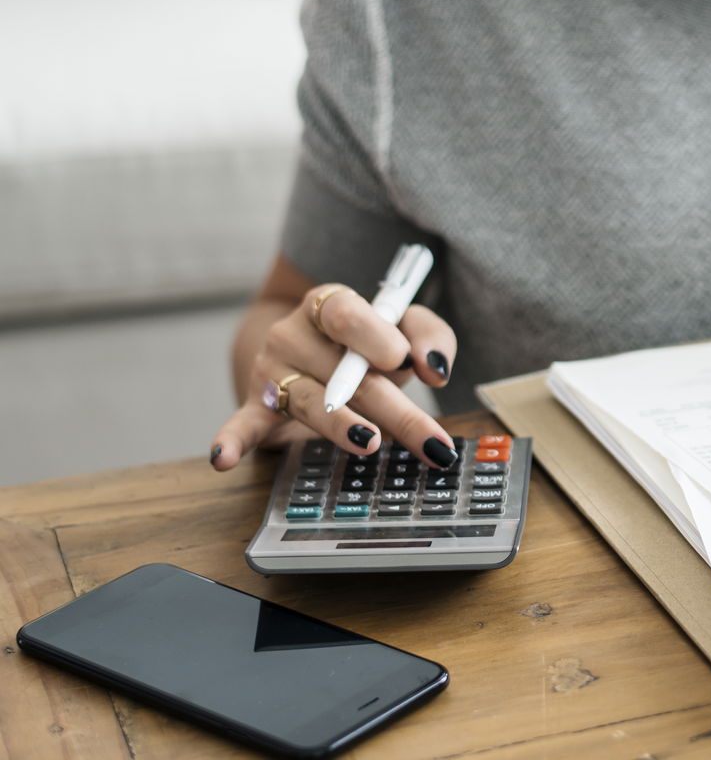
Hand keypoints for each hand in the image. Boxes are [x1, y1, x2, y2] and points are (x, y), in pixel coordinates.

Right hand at [210, 284, 459, 469]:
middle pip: (344, 373)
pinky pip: (242, 424)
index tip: (403, 361)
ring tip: (369, 442)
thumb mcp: (404, 328)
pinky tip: (221, 459)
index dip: (374, 337)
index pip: (347, 314)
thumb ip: (428, 337)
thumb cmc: (368, 342)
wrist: (310, 350)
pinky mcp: (256, 407)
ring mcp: (271, 372)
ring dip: (341, 425)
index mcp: (329, 304)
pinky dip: (231, 441)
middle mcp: (293, 333)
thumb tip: (435, 367)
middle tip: (432, 442)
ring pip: (310, 402)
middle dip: (394, 410)